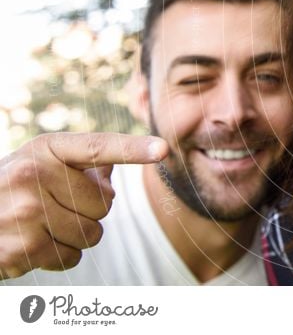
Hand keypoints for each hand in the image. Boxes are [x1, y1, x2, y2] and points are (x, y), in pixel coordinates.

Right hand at [0, 132, 167, 278]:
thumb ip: (81, 163)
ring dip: (75, 236)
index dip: (133, 148)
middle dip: (88, 211)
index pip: (98, 147)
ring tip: (42, 225)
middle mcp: (33, 175)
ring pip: (92, 234)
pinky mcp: (21, 249)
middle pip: (105, 204)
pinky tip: (32, 243)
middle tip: (54, 206)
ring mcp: (25, 213)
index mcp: (46, 148)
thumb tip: (124, 161)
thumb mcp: (38, 162)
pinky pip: (72, 258)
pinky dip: (59, 256)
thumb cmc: (10, 187)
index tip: (163, 149)